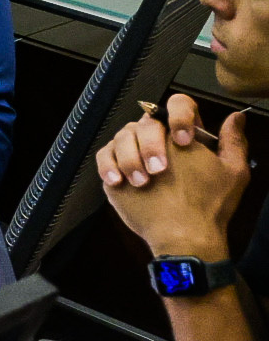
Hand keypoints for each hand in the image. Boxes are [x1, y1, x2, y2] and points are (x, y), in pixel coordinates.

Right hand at [97, 95, 250, 256]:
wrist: (183, 235)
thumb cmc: (209, 206)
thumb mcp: (232, 173)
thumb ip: (234, 142)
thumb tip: (237, 118)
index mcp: (184, 136)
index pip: (178, 105)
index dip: (179, 116)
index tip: (183, 140)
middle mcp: (159, 141)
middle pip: (146, 121)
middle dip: (151, 145)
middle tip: (160, 169)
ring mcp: (135, 155)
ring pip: (122, 136)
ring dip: (131, 158)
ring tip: (143, 182)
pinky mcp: (116, 170)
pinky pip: (104, 155)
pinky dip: (109, 165)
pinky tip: (120, 180)